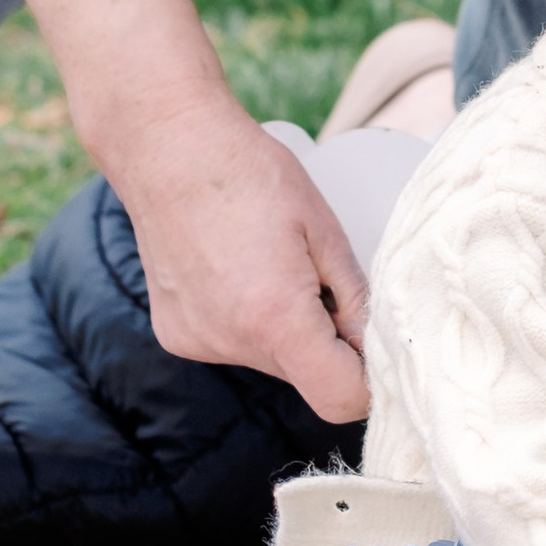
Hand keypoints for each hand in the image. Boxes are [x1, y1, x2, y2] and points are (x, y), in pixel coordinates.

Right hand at [110, 76, 370, 422]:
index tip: (370, 344)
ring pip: (270, 360)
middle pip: (304, 376)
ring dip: (285, 328)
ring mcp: (198, 342)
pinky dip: (246, 320)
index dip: (366, 380)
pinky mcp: (177, 335)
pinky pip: (232, 344)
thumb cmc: (251, 173)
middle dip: (325, 341)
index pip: (340, 399)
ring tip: (272, 264)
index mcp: (275, 317)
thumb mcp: (325, 229)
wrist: (168, 146)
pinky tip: (235, 268)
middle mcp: (231, 342)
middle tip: (319, 278)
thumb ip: (355, 298)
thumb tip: (377, 347)